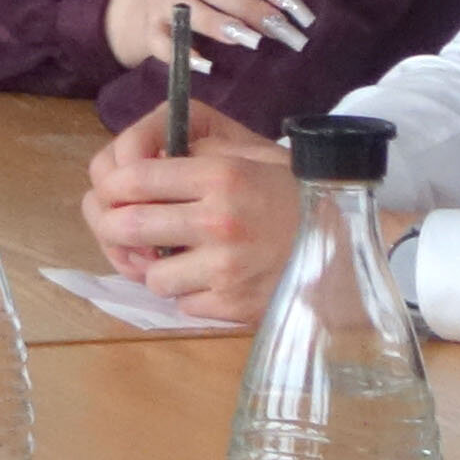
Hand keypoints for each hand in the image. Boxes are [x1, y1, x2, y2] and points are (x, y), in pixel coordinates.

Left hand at [83, 114, 307, 320]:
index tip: (112, 191)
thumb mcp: (252, 154)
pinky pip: (183, 304)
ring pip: (151, 275)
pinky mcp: (235, 306)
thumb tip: (138, 160)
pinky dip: (190, 294)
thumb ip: (196, 152)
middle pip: (126, 227)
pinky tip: (212, 279)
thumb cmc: (296, 194)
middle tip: (124, 228)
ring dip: (158, 268)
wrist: (350, 246)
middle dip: (114, 228)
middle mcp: (219, 222)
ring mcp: (226, 270)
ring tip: (181, 256)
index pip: (131, 179)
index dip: (109, 185)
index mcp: (221, 176)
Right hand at [97, 0, 318, 66]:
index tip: (297, 4)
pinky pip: (163, 42)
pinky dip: (183, 53)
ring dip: (220, 26)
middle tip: (284, 31)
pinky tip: (208, 65)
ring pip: (188, 11)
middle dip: (251, 8)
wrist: (155, 1)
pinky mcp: (149, 28)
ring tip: (252, 41)